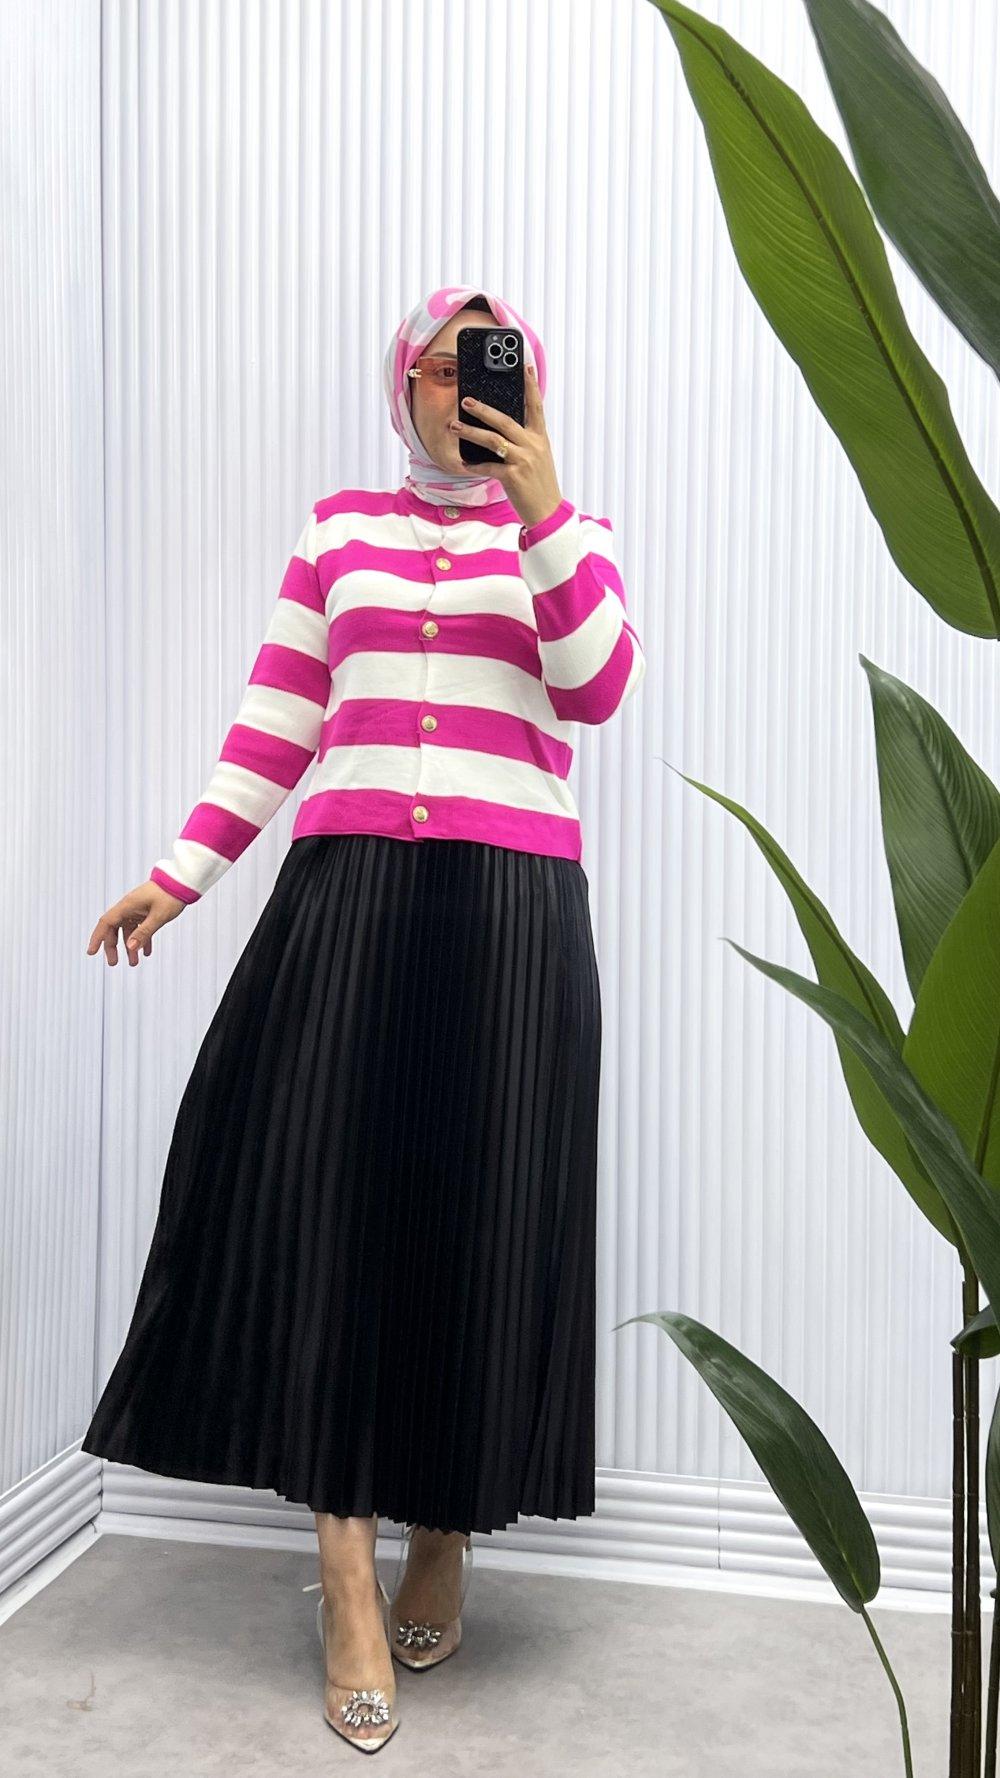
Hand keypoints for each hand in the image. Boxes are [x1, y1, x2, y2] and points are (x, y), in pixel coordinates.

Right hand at [87, 881, 186, 967]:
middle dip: (112, 947)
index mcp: (127, 906)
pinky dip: (142, 940)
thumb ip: (144, 933)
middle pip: (114, 929)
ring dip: (130, 947)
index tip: (91, 952)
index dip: (97, 938)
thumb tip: (130, 948)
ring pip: (128, 930)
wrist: (182, 881)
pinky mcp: (146, 911)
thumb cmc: (170, 896)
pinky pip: (140, 927)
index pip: (106, 923)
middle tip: (114, 963)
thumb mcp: (158, 917)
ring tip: (134, 963)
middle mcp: (129, 907)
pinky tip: (147, 952)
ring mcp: (137, 909)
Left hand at [448, 364, 563, 529]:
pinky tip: (464, 463)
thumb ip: (524, 441)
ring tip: (455, 426)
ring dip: (471, 432)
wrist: (547, 512)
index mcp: (540, 439)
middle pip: (505, 420)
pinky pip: (488, 466)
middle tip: (466, 401)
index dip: (530, 385)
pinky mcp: (513, 476)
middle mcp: (533, 446)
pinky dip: (474, 465)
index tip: (525, 366)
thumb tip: (499, 429)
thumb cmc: (539, 484)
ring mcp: (523, 460)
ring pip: (493, 440)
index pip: (535, 406)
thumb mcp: (538, 458)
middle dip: (483, 409)